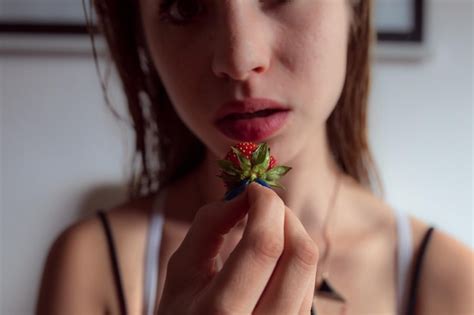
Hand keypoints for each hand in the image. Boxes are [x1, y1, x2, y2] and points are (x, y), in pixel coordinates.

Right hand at [157, 182, 318, 314]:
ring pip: (310, 268)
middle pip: (300, 255)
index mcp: (220, 313)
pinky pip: (308, 283)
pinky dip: (294, 256)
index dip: (265, 205)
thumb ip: (208, 227)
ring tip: (266, 227)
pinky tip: (273, 254)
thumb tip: (242, 194)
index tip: (254, 188)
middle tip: (263, 204)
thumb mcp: (181, 271)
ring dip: (292, 233)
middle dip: (284, 215)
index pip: (263, 246)